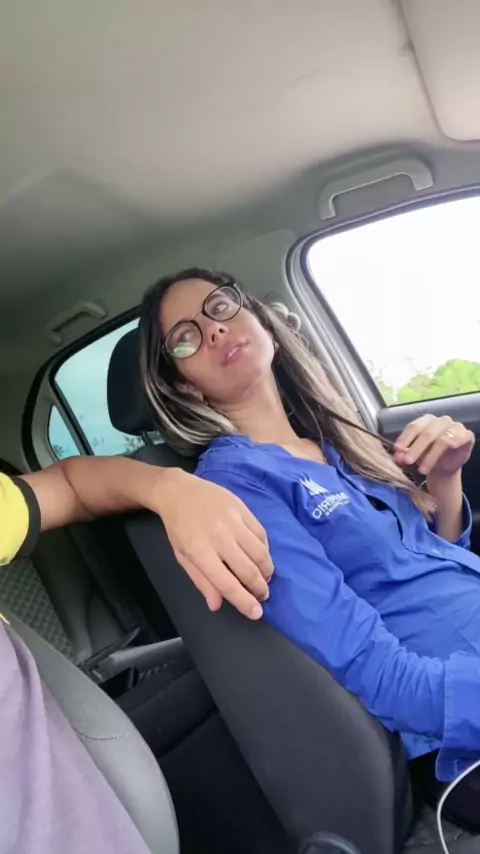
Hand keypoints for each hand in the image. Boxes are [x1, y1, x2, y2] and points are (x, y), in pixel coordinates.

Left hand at [151, 469, 272, 618]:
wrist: (178, 491)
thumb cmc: (178, 527)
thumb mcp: (183, 557)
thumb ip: (201, 581)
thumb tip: (216, 605)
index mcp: (201, 552)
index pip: (227, 583)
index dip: (244, 602)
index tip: (256, 613)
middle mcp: (219, 537)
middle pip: (249, 570)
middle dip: (260, 588)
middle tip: (263, 596)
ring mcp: (233, 521)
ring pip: (260, 552)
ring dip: (267, 570)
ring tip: (265, 578)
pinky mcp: (242, 508)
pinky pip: (261, 533)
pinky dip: (265, 549)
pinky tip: (262, 556)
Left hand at [393, 414, 474, 478]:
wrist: (445, 466)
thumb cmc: (427, 456)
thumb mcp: (414, 456)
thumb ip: (405, 454)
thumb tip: (397, 456)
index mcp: (425, 421)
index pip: (413, 427)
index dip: (405, 438)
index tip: (397, 450)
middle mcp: (440, 421)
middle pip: (426, 433)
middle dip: (415, 449)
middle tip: (407, 461)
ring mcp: (454, 426)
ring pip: (441, 439)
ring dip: (430, 456)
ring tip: (421, 470)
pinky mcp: (466, 435)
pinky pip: (458, 439)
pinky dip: (450, 447)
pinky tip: (442, 458)